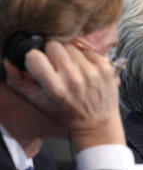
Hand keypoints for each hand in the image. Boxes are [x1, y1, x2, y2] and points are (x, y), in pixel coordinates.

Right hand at [4, 41, 125, 150]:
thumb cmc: (67, 113)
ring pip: (72, 46)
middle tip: (59, 67)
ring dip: (71, 56)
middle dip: (54, 55)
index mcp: (55, 88)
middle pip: (54, 46)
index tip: (42, 66)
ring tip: (74, 70)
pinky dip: (87, 58)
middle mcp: (73, 78)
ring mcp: (91, 72)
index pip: (34, 56)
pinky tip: (87, 71)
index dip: (36, 59)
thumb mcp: (40, 102)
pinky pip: (89, 51)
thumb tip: (10, 61)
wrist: (98, 123)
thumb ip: (20, 82)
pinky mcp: (105, 68)